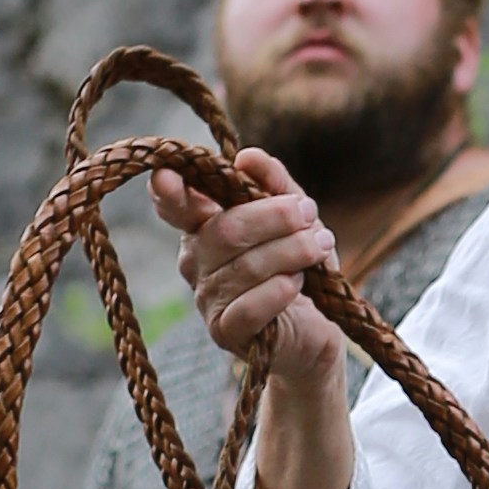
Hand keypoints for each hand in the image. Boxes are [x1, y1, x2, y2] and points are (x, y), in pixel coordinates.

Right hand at [157, 144, 351, 488]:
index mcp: (204, 227)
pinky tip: (298, 283)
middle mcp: (195, 261)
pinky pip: (249, 305)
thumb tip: (247, 157)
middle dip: (274, 216)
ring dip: (291, 250)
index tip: (167, 176)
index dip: (168, 192)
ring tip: (321, 246)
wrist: (315, 332)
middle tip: (310, 213)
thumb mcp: (296, 219)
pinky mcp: (225, 331)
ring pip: (245, 266)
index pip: (175, 207)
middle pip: (226, 229)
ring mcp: (206, 298)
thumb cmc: (299, 267)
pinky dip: (279, 289)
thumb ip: (275, 184)